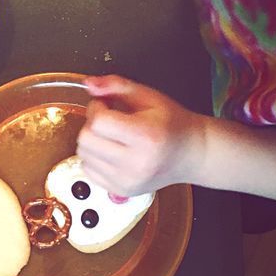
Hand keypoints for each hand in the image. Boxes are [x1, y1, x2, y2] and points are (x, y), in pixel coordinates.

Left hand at [77, 76, 208, 193]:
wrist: (191, 154)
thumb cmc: (172, 124)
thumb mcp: (148, 97)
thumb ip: (116, 85)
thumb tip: (89, 84)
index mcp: (146, 136)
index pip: (98, 122)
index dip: (97, 108)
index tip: (106, 105)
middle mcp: (136, 163)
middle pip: (86, 140)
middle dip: (91, 124)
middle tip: (108, 120)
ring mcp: (128, 180)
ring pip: (84, 156)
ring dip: (91, 142)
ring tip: (111, 136)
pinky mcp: (121, 191)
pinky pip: (88, 171)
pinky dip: (94, 159)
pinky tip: (110, 152)